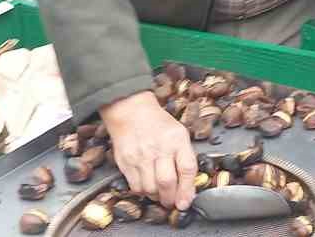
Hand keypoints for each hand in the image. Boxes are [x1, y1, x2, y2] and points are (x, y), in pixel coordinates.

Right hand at [99, 91, 197, 209]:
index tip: (186, 202)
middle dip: (171, 199)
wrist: (131, 112)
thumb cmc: (159, 124)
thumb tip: (189, 188)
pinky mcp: (125, 162)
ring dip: (157, 197)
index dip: (188, 189)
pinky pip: (136, 187)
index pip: (187, 168)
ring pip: (150, 188)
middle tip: (173, 202)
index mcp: (177, 139)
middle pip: (167, 182)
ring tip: (160, 194)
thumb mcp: (180, 134)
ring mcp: (140, 156)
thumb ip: (185, 158)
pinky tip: (147, 186)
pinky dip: (143, 192)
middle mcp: (159, 147)